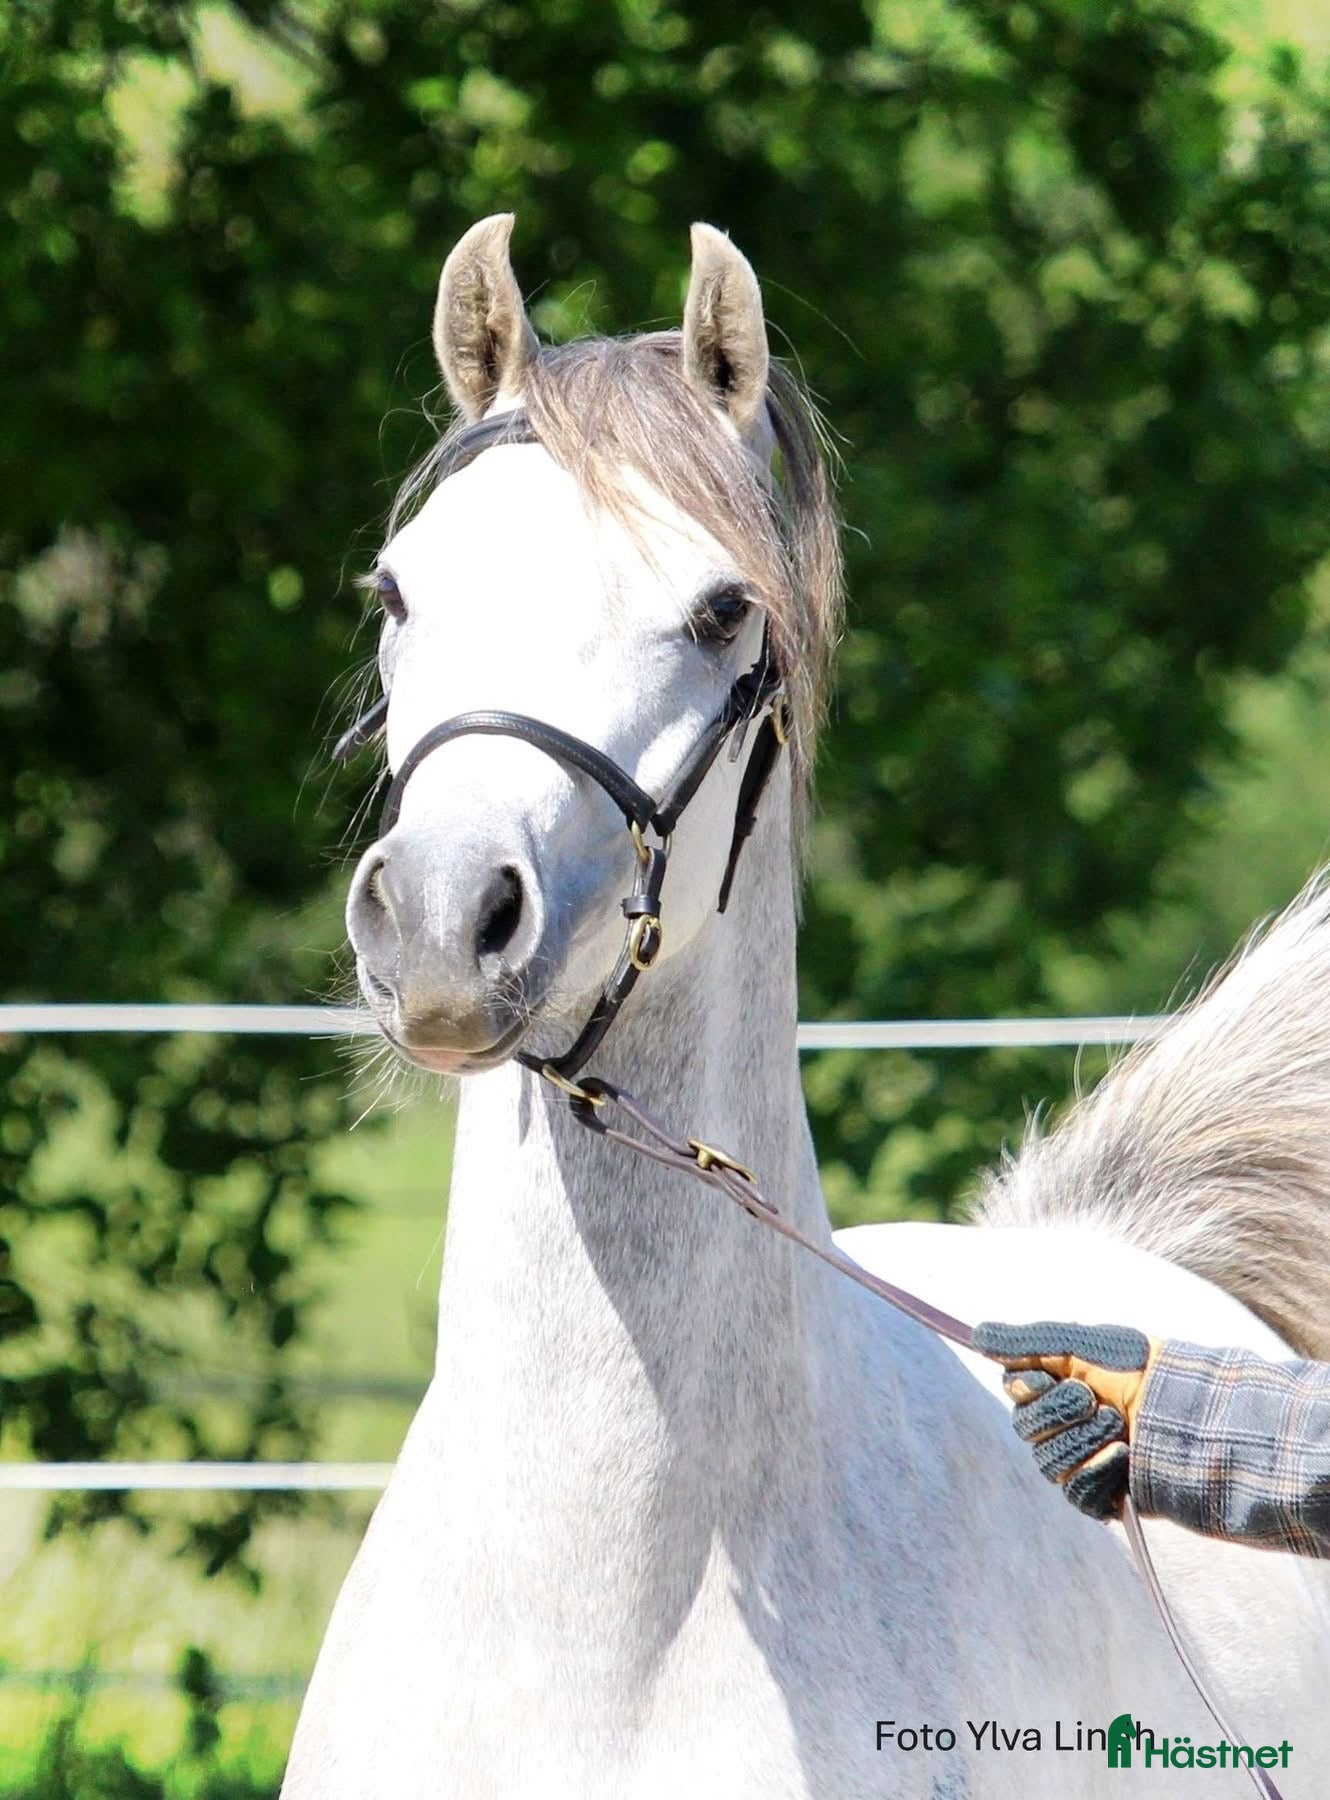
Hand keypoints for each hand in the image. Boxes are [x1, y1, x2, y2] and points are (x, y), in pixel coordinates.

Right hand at [971, 1321, 1160, 1519]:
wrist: (1196, 1413)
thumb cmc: (1144, 1372)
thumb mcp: (1086, 1346)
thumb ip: (1029, 1342)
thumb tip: (976, 1334)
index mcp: (1056, 1387)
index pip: (1014, 1390)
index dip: (1029, 1387)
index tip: (1049, 1376)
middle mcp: (1062, 1426)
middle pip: (1025, 1428)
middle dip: (1058, 1411)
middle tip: (1092, 1398)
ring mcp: (1080, 1463)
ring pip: (1047, 1462)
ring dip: (1082, 1439)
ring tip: (1118, 1424)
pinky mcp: (1101, 1496)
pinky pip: (1076, 1491)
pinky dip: (1096, 1470)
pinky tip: (1121, 1455)